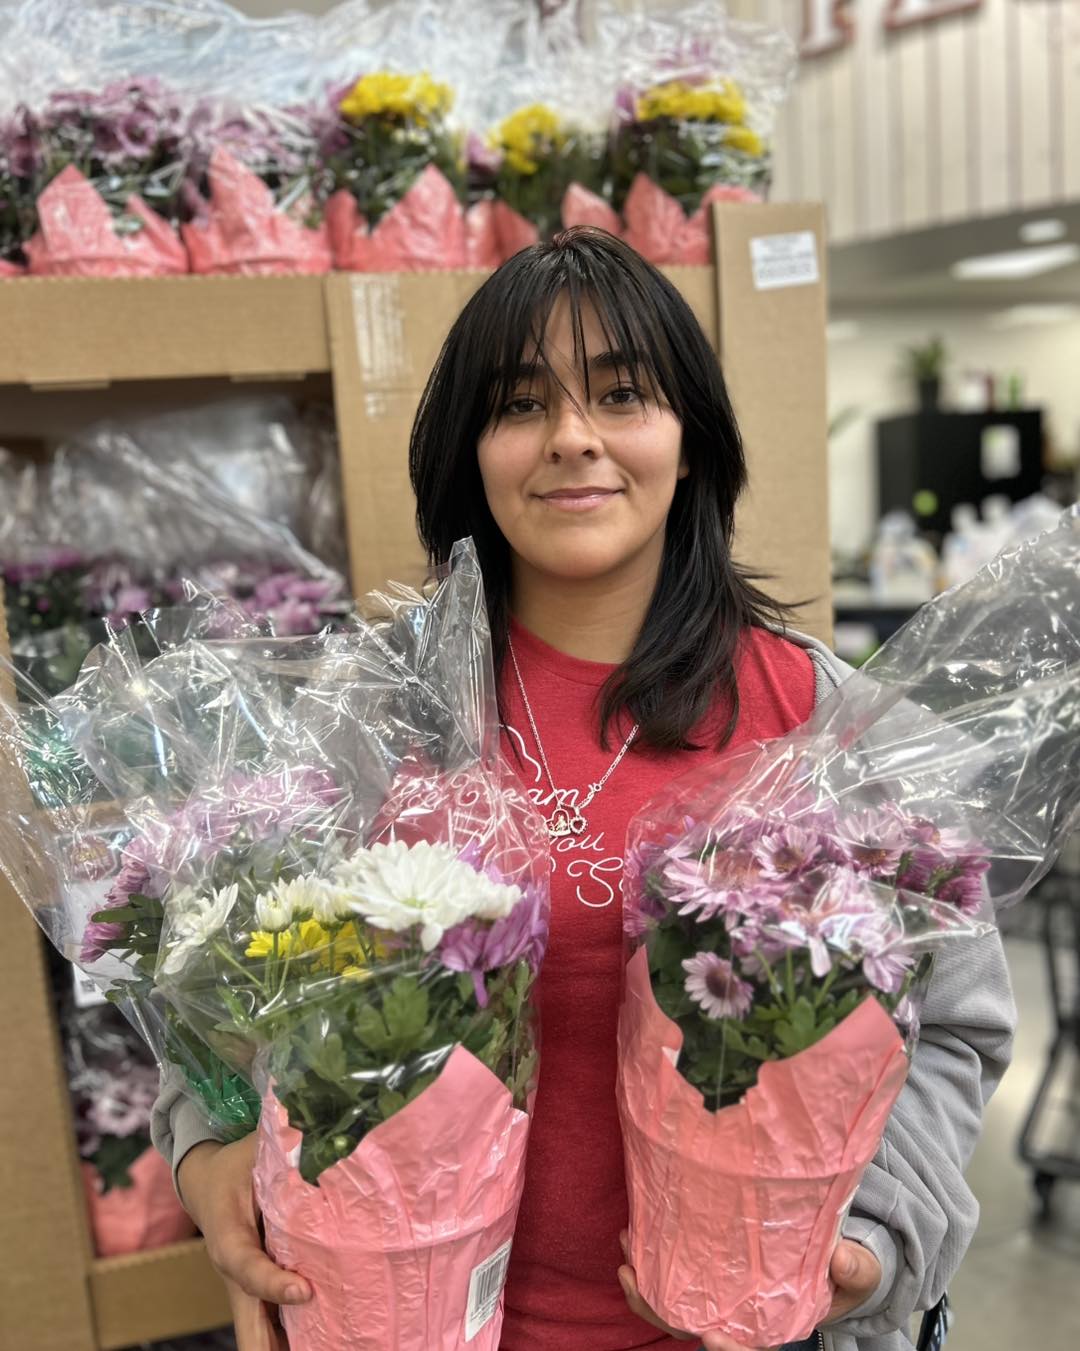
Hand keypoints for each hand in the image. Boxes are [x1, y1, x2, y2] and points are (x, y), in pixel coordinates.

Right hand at [178, 1135, 310, 1350]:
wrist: (205, 1182)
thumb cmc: (234, 1165)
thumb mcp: (253, 1149)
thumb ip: (283, 1142)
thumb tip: (320, 1129)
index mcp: (227, 1237)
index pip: (247, 1268)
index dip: (274, 1284)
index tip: (305, 1291)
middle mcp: (233, 1272)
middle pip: (248, 1324)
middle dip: (270, 1346)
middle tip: (316, 1348)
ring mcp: (244, 1288)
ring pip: (258, 1332)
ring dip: (284, 1345)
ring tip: (331, 1346)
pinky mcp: (256, 1291)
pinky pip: (271, 1323)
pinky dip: (292, 1338)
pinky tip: (328, 1341)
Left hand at [617, 1232, 882, 1350]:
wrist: (835, 1257)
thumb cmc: (846, 1272)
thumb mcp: (858, 1273)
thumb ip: (854, 1270)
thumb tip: (843, 1260)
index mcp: (773, 1325)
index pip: (743, 1345)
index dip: (725, 1348)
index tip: (708, 1337)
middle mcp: (740, 1317)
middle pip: (692, 1326)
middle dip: (658, 1307)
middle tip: (633, 1278)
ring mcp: (720, 1297)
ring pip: (674, 1304)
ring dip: (645, 1284)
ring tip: (626, 1250)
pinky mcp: (708, 1272)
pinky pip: (674, 1277)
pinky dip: (651, 1263)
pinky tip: (636, 1235)